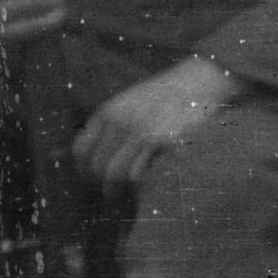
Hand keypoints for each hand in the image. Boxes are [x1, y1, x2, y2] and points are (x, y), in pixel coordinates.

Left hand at [73, 57, 244, 189]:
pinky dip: (142, 181)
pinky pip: (141, 173)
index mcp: (108, 112)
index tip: (91, 181)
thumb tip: (90, 161)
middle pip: (98, 167)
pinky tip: (148, 178)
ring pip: (117, 175)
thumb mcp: (129, 104)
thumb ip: (111, 126)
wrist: (196, 81)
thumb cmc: (163, 97)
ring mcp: (140, 131)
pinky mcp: (161, 141)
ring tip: (123, 195)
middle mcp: (120, 121)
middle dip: (103, 185)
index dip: (83, 170)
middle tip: (111, 195)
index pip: (81, 150)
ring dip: (119, 190)